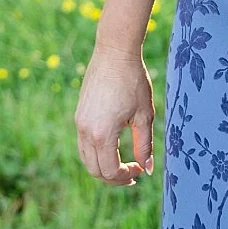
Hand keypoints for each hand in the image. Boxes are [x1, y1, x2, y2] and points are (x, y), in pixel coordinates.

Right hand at [76, 39, 154, 185]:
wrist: (114, 50)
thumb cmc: (133, 81)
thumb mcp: (144, 115)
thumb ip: (144, 146)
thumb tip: (148, 170)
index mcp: (103, 134)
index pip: (109, 171)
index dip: (125, 176)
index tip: (140, 170)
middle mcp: (86, 130)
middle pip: (94, 169)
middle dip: (113, 177)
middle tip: (132, 174)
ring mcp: (80, 121)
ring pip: (86, 158)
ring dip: (102, 167)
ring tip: (121, 166)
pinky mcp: (79, 113)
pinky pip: (83, 143)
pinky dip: (96, 153)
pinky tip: (112, 148)